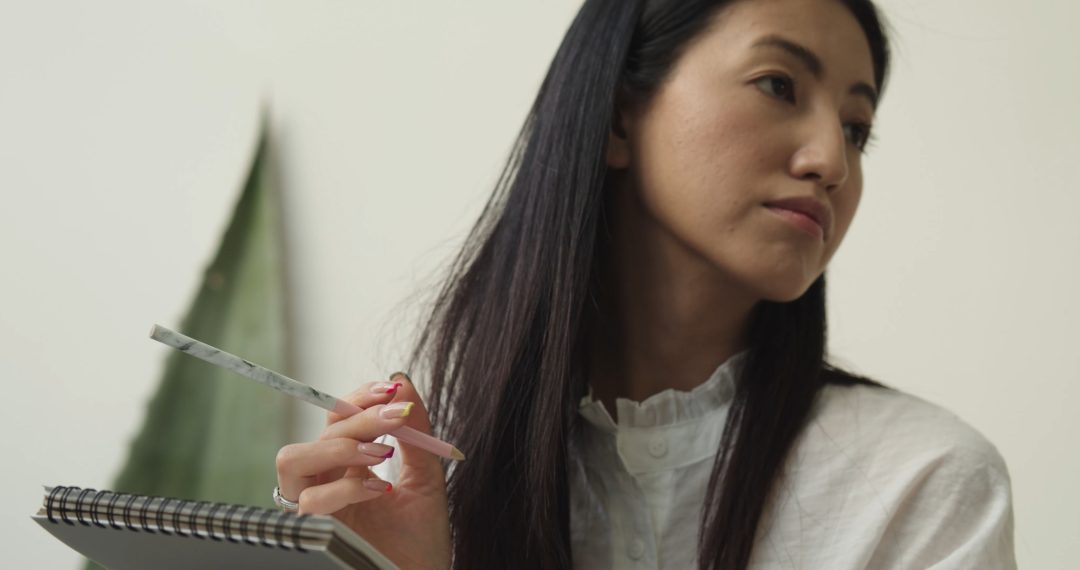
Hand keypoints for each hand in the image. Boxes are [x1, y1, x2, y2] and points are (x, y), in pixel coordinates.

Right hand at [275, 373, 450, 569]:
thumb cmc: (421, 540)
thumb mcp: (425, 476)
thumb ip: (416, 433)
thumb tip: (402, 380)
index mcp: (348, 466)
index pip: (338, 418)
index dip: (359, 397)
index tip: (391, 389)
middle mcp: (327, 482)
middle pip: (321, 433)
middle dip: (359, 416)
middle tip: (397, 416)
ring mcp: (318, 508)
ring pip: (293, 460)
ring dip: (339, 447)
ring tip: (381, 452)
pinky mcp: (316, 532)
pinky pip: (310, 501)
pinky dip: (345, 488)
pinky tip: (379, 489)